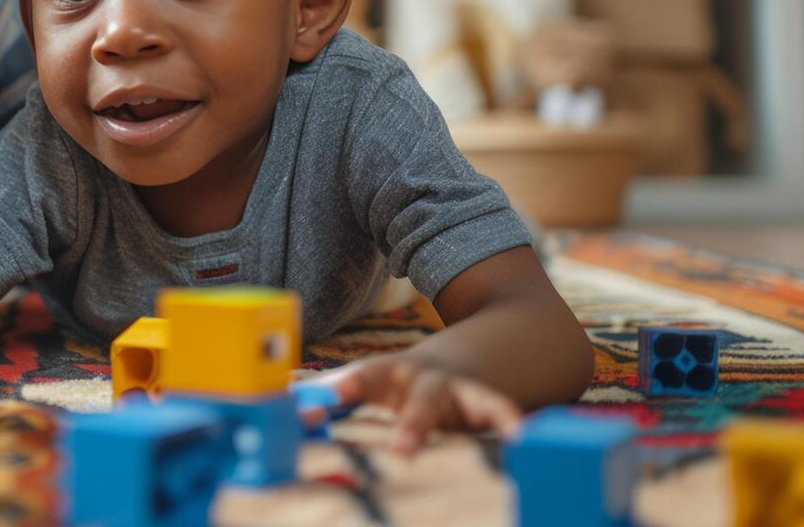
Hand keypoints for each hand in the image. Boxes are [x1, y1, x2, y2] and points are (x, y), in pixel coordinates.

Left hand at [302, 354, 522, 454]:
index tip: (312, 413)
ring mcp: (452, 388)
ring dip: (439, 424)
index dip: (335, 394)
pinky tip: (518, 439)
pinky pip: (498, 409)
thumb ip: (332, 398)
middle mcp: (418, 378)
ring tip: (431, 451)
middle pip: (410, 393)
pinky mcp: (484, 401)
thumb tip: (285, 409)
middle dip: (407, 421)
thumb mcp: (372, 385)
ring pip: (445, 402)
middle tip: (401, 451)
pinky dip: (506, 421)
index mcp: (386, 375)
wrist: (469, 352)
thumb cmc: (403, 381)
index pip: (357, 380)